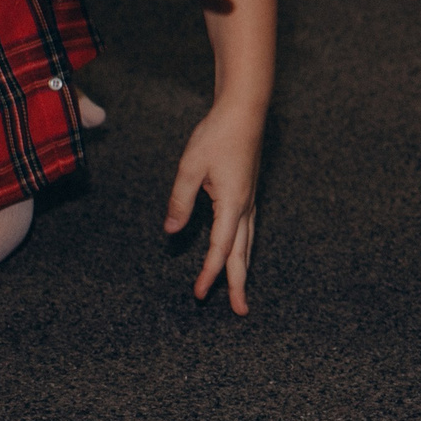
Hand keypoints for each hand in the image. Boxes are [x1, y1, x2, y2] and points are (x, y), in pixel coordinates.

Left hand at [165, 103, 262, 313]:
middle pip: (243, 253)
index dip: (209, 274)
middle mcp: (246, 206)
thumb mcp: (190, 168)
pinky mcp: (247, 193)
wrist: (246, 110)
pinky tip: (237, 250)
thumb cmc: (218, 134)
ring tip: (240, 289)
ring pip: (248, 242)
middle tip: (240, 310)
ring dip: (243, 267)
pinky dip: (242, 247)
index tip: (198, 294)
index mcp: (233, 204)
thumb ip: (180, 201)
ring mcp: (249, 200)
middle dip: (239, 283)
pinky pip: (246, 229)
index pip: (221, 248)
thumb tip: (171, 232)